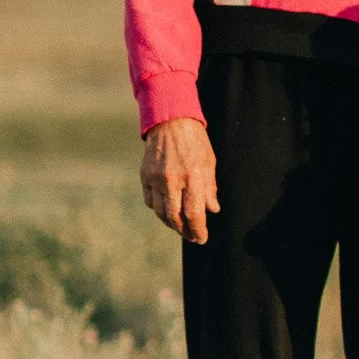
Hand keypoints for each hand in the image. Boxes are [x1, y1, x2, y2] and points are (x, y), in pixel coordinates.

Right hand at [141, 117, 219, 244]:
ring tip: (181, 226)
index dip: (198, 229)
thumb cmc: (194, 141)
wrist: (170, 120)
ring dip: (172, 224)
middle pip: (175, 217)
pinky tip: (168, 210)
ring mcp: (156, 178)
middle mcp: (173, 178)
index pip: (194, 212)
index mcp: (193, 175)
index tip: (202, 238)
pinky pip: (150, 201)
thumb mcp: (209, 161)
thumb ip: (209, 187)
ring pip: (161, 212)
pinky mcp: (145, 176)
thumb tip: (212, 210)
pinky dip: (159, 210)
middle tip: (192, 236)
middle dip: (185, 231)